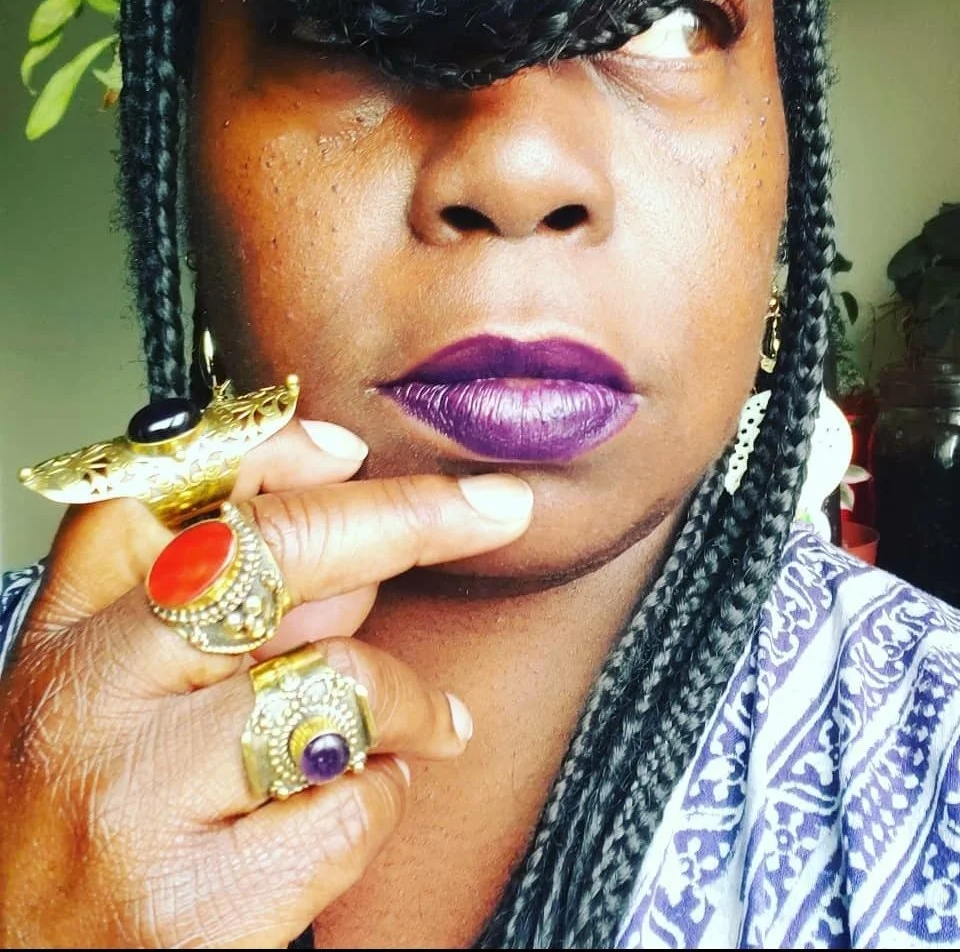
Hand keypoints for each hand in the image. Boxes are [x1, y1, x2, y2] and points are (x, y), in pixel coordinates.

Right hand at [0, 418, 531, 947]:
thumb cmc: (83, 825)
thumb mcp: (111, 695)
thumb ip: (210, 605)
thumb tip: (349, 516)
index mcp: (69, 636)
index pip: (162, 494)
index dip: (270, 454)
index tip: (353, 449)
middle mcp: (93, 698)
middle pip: (278, 551)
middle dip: (410, 516)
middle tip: (497, 510)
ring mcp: (139, 797)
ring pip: (343, 677)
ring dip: (414, 699)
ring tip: (434, 724)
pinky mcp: (196, 902)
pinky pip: (356, 803)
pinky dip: (386, 794)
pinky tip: (364, 801)